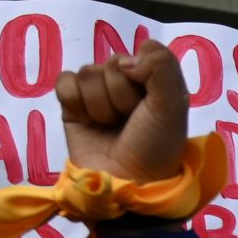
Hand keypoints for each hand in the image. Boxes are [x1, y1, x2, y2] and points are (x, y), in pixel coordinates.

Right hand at [53, 46, 189, 182]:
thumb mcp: (173, 106)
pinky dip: (74, 102)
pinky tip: (87, 122)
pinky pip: (64, 82)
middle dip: (120, 96)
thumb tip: (129, 56)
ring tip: (110, 127)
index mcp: (153, 82)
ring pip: (87, 74)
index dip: (141, 77)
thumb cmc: (155, 147)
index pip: (139, 54)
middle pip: (110, 64)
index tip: (148, 104)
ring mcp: (97, 95)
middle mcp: (126, 85)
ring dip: (100, 105)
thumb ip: (162, 66)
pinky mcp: (72, 107)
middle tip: (129, 122)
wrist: (125, 183)